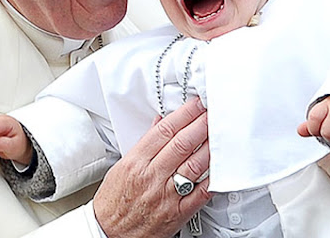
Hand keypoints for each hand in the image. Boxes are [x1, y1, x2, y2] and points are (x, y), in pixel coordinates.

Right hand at [93, 98, 210, 237]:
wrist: (109, 233)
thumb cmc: (114, 202)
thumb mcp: (122, 166)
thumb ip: (144, 144)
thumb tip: (159, 123)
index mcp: (136, 162)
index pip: (164, 130)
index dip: (184, 114)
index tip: (196, 104)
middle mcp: (152, 177)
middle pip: (182, 143)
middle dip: (201, 124)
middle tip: (213, 112)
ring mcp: (166, 195)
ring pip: (194, 165)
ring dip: (210, 147)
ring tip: (220, 134)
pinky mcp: (177, 214)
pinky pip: (200, 194)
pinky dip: (212, 180)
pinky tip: (220, 168)